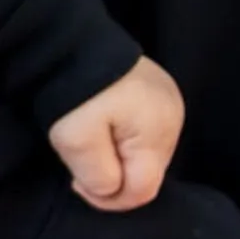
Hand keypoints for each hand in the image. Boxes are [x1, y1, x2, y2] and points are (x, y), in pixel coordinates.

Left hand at [46, 55, 183, 210]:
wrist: (65, 39)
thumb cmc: (71, 91)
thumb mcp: (76, 140)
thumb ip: (99, 177)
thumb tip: (111, 189)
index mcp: (159, 130)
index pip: (143, 191)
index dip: (109, 198)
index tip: (76, 182)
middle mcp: (174, 116)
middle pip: (146, 172)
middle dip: (113, 175)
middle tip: (79, 160)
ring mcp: (168, 100)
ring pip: (144, 154)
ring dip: (116, 157)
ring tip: (89, 140)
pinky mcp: (156, 90)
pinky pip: (143, 131)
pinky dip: (121, 137)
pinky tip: (102, 126)